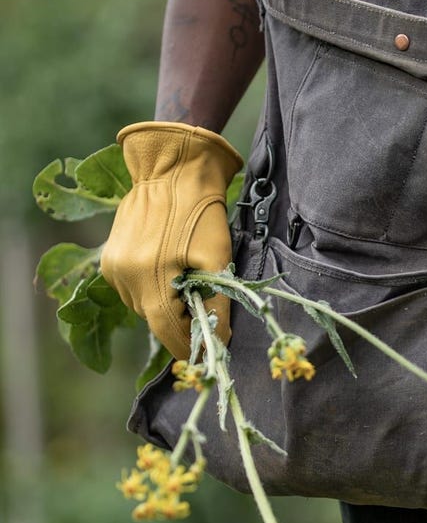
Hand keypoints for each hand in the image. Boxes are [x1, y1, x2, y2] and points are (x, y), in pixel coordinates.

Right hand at [101, 122, 242, 359]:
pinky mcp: (109, 258)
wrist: (172, 170)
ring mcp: (113, 268)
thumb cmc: (200, 213)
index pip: (168, 332)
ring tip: (190, 282)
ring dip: (167, 304)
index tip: (210, 351)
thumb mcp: (217, 259)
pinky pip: (133, 288)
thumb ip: (216, 304)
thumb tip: (220, 340)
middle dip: (182, 322)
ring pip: (143, 306)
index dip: (190, 346)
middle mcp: (124, 278)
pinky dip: (153, 288)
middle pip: (155, 320)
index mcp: (149, 279)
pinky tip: (171, 268)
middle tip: (208, 311)